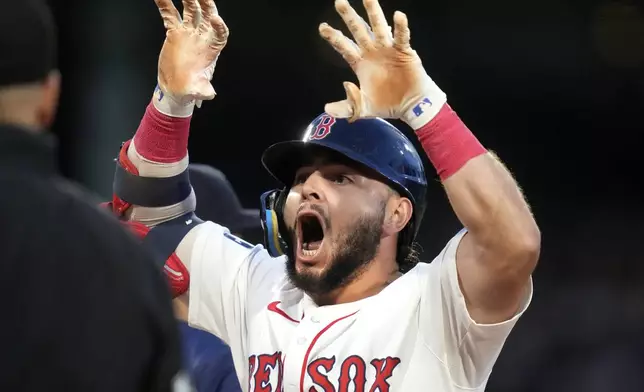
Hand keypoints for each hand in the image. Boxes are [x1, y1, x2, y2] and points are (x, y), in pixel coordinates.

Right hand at [154, 0, 228, 103]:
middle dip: (205, 4)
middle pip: (207, 16)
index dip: (219, 26)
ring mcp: (188, 33)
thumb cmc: (190, 89)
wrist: (176, 88)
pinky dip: (165, 4)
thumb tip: (210, 93)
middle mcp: (201, 38)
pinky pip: (170, 15)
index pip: (220, 34)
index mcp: (211, 50)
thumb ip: (204, 90)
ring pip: (190, 11)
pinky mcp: (174, 33)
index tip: (216, 19)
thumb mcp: (198, 91)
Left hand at [319, 0, 445, 127]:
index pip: (344, 46)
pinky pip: (402, 38)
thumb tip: (326, 108)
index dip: (334, 37)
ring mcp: (388, 50)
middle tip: (339, 1)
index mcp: (360, 63)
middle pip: (358, 30)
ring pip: (379, 27)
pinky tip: (398, 15)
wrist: (410, 107)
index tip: (322, 27)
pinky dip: (401, 27)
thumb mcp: (362, 109)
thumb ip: (345, 107)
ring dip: (373, 12)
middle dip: (349, 17)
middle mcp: (372, 52)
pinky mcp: (404, 52)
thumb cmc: (387, 104)